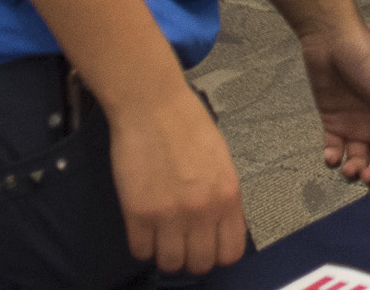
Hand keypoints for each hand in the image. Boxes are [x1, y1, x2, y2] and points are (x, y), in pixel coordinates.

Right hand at [106, 85, 245, 274]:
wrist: (152, 106)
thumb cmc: (188, 125)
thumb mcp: (221, 162)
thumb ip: (222, 197)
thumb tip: (218, 227)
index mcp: (229, 195)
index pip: (231, 252)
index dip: (217, 253)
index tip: (207, 246)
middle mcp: (203, 210)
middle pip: (200, 263)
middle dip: (191, 257)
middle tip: (182, 243)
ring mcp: (169, 214)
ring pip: (170, 263)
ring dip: (165, 254)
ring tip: (161, 237)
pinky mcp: (138, 213)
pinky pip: (140, 251)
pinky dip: (142, 245)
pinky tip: (144, 229)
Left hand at [298, 20, 369, 186]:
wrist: (330, 40)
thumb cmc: (365, 59)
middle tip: (367, 177)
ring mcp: (354, 126)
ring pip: (359, 159)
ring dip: (355, 170)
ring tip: (349, 169)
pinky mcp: (332, 124)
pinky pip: (335, 150)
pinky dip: (334, 159)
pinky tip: (332, 157)